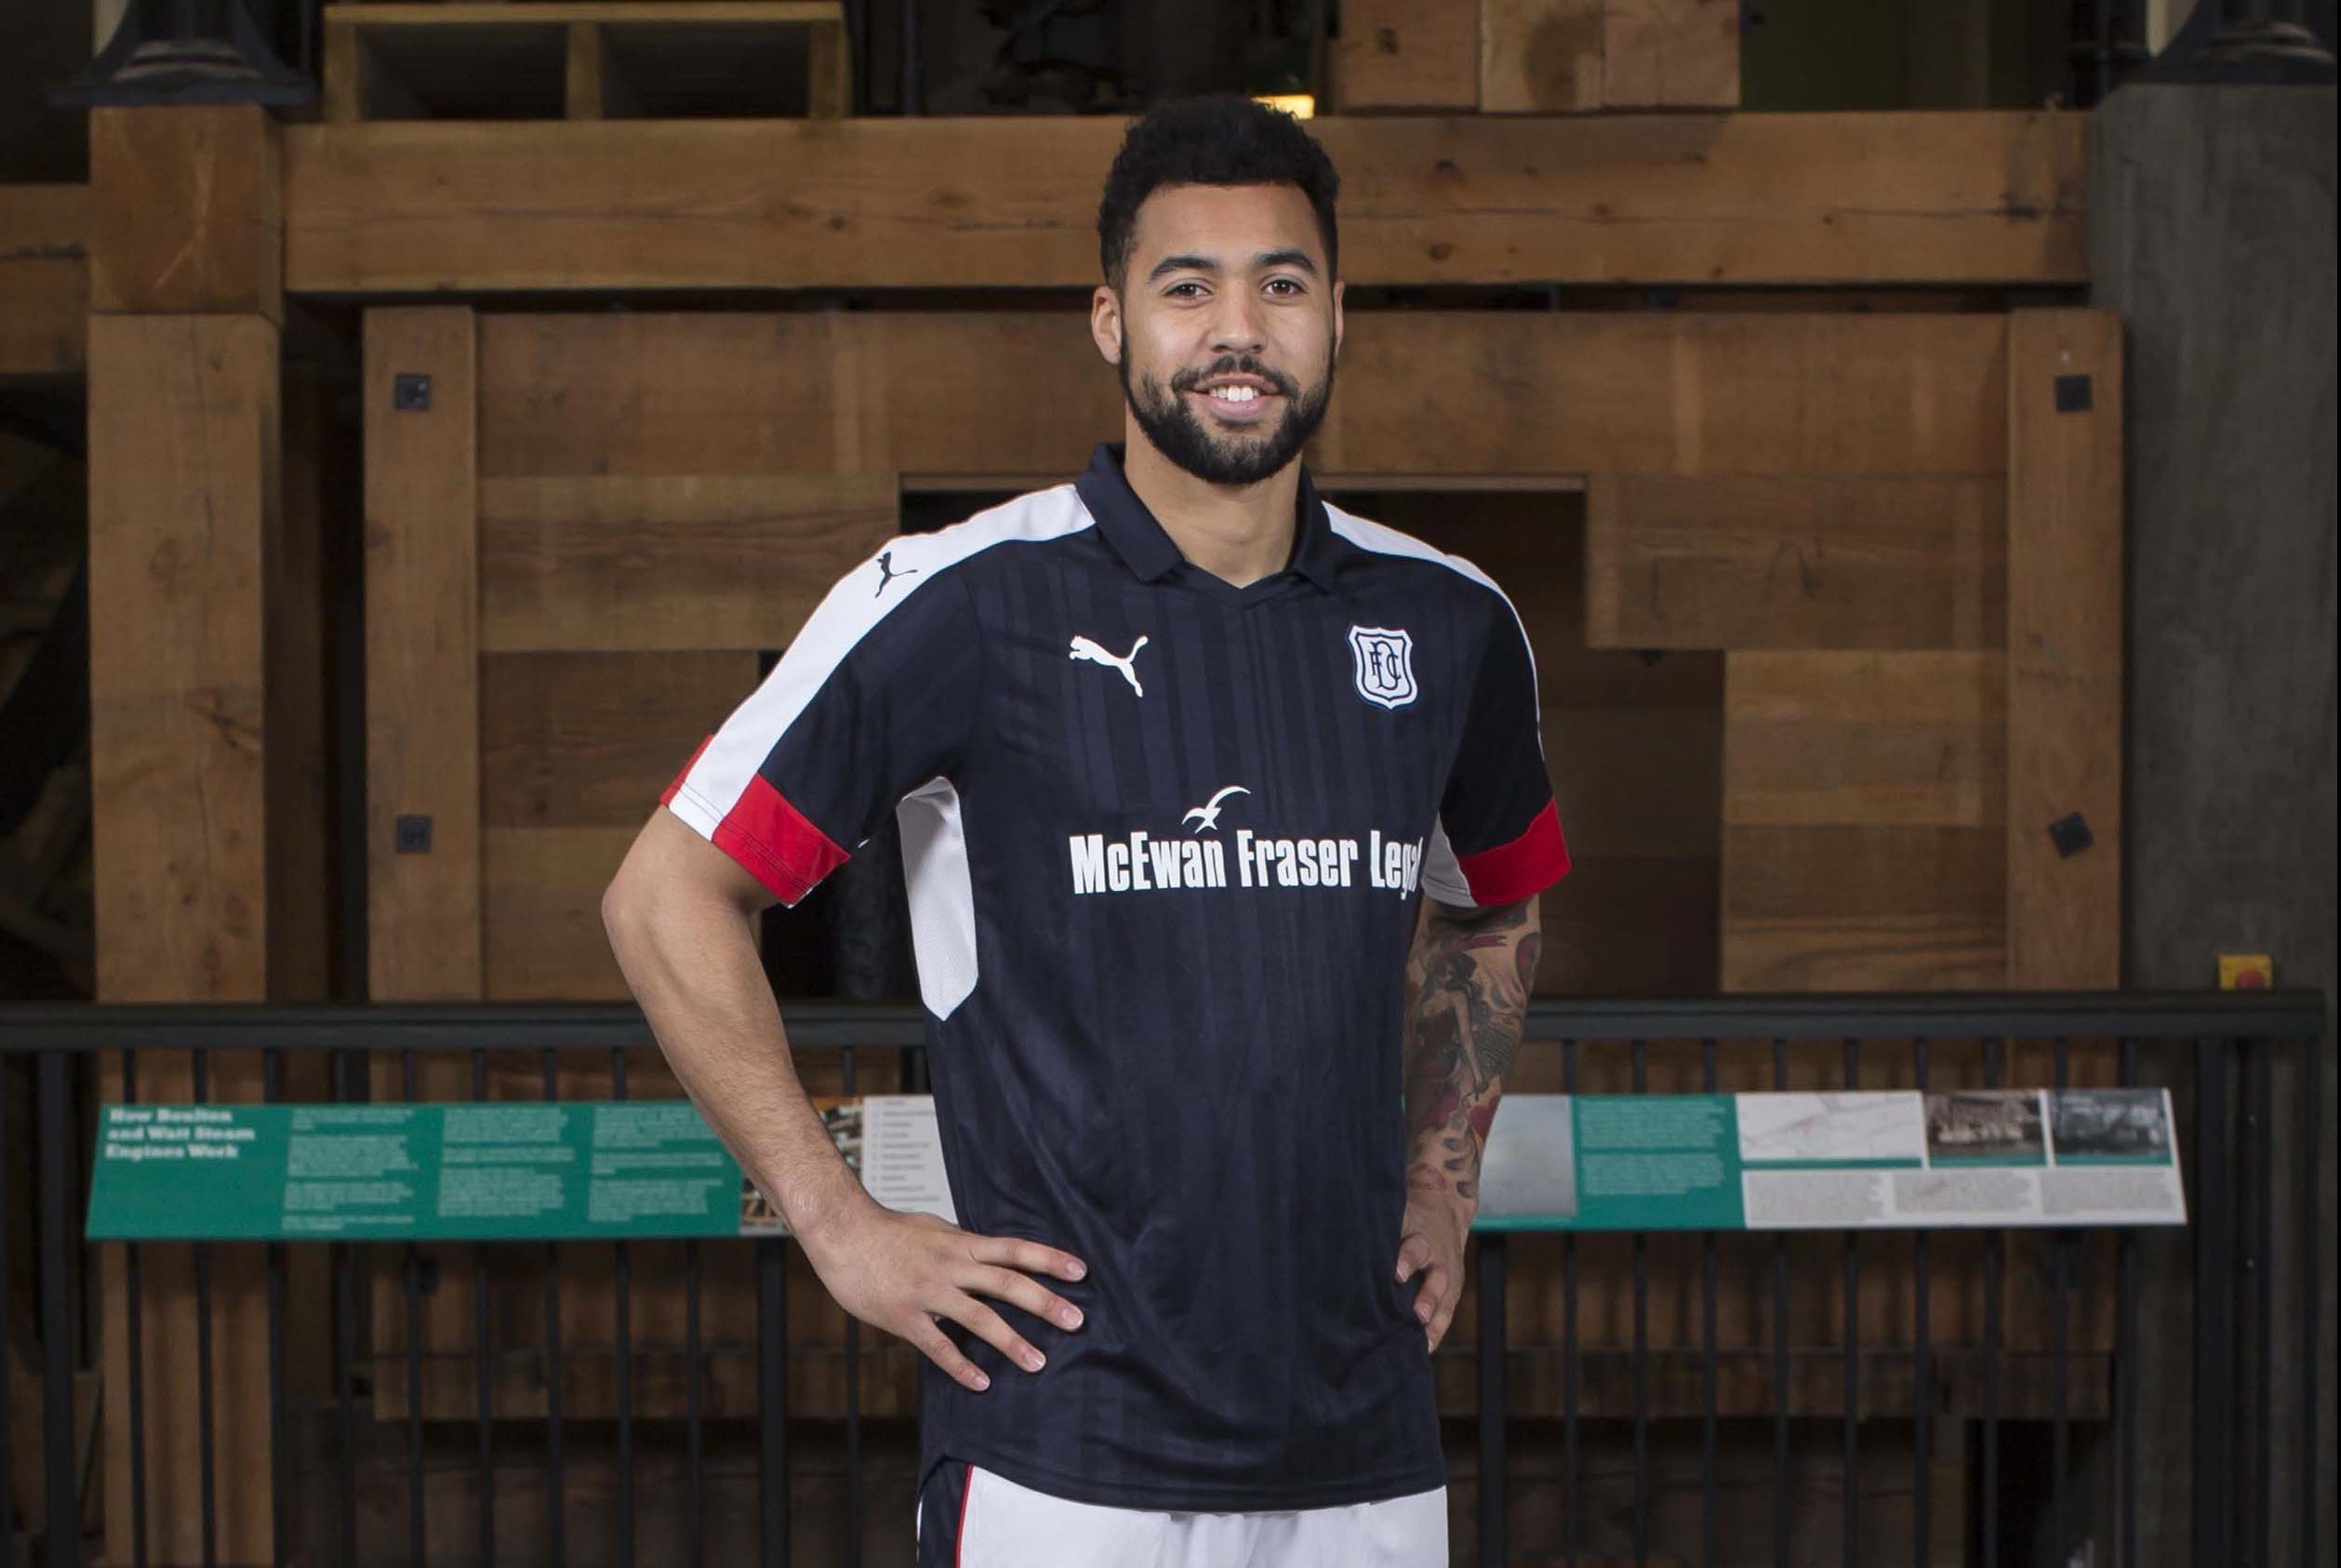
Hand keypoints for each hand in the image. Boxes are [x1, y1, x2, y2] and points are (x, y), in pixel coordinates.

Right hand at [798, 1200, 1088, 1391]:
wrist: (843, 1232)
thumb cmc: (889, 1231)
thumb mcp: (935, 1229)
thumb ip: (964, 1246)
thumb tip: (990, 1255)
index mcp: (962, 1244)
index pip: (1015, 1249)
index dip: (1049, 1259)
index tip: (1081, 1272)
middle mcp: (952, 1265)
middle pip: (1007, 1282)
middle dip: (1044, 1302)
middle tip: (1077, 1321)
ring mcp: (929, 1291)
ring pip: (979, 1317)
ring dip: (1011, 1341)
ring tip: (1038, 1362)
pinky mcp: (905, 1316)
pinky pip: (938, 1345)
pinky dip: (961, 1365)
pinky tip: (981, 1383)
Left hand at [1393, 1185, 1472, 1352]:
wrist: (1445, 1211)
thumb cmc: (1408, 1217)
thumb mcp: (1397, 1214)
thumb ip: (1377, 1231)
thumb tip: (1335, 1244)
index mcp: (1422, 1236)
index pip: (1416, 1249)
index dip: (1406, 1260)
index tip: (1396, 1274)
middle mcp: (1439, 1258)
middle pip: (1435, 1280)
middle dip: (1426, 1298)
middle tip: (1416, 1314)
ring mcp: (1449, 1276)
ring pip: (1444, 1301)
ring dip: (1433, 1321)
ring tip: (1422, 1340)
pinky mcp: (1453, 1291)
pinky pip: (1447, 1314)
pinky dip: (1437, 1331)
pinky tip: (1425, 1349)